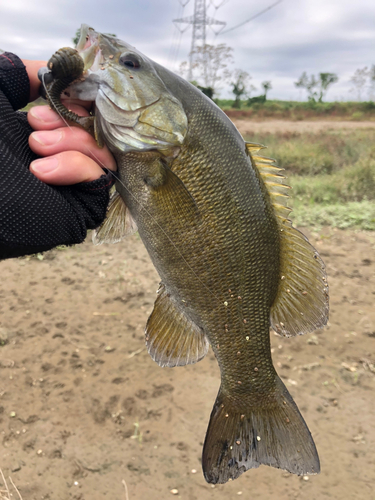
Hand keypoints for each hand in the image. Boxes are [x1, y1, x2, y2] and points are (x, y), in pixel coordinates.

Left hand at [23, 59, 115, 184]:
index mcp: (40, 130)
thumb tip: (58, 69)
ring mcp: (71, 181)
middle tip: (35, 122)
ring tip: (35, 147)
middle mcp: (60, 154)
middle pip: (97, 128)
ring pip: (103, 152)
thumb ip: (21, 73)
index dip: (79, 98)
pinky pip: (100, 177)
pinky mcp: (81, 206)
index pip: (82, 110)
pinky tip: (42, 172)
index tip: (59, 92)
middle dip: (72, 119)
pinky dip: (76, 165)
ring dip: (73, 142)